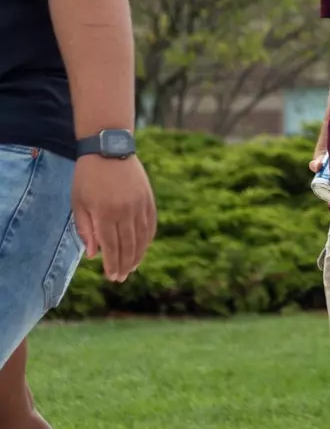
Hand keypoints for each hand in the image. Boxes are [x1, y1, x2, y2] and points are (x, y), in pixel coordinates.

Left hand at [72, 155, 156, 281]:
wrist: (108, 150)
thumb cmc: (88, 178)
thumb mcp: (78, 203)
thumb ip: (86, 229)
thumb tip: (94, 254)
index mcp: (106, 213)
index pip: (112, 246)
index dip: (112, 264)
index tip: (112, 276)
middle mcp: (126, 211)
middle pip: (129, 245)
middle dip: (125, 264)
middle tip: (121, 278)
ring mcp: (140, 205)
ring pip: (142, 237)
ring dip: (138, 255)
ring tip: (132, 267)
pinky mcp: (148, 199)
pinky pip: (151, 224)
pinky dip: (148, 239)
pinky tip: (143, 248)